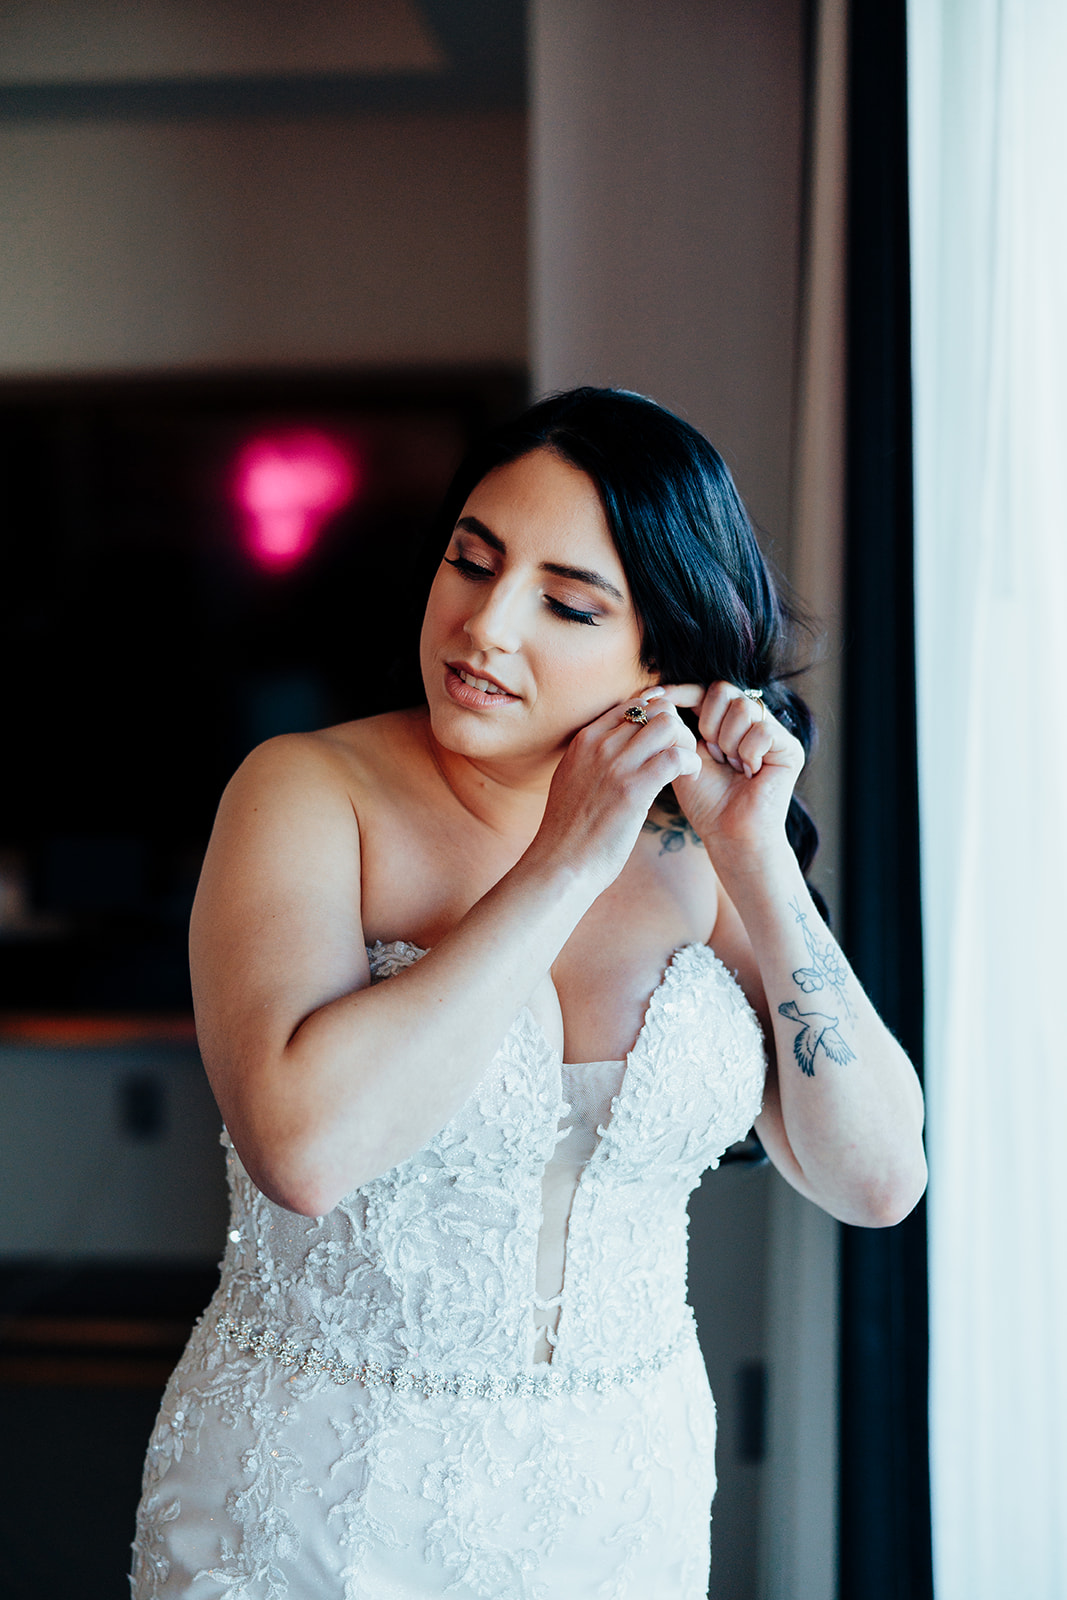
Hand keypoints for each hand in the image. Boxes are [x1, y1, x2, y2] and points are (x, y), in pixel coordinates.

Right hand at [531, 690, 702, 889]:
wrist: (559, 864)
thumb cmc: (569, 832)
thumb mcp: (572, 780)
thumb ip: (591, 759)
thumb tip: (612, 749)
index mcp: (584, 740)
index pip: (632, 705)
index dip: (657, 716)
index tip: (667, 738)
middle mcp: (599, 745)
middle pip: (654, 709)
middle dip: (676, 726)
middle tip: (680, 752)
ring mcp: (615, 765)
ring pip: (668, 725)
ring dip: (686, 741)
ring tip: (685, 765)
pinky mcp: (633, 789)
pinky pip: (676, 756)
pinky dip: (691, 763)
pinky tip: (689, 777)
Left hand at [662, 681, 804, 860]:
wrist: (729, 834)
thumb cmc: (707, 800)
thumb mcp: (683, 755)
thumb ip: (678, 724)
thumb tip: (663, 693)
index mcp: (726, 722)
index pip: (707, 690)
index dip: (683, 691)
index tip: (658, 697)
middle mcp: (752, 722)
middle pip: (723, 690)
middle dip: (708, 723)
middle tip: (712, 754)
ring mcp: (773, 733)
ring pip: (743, 707)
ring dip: (727, 741)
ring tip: (731, 766)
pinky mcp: (790, 747)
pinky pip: (762, 729)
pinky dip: (748, 752)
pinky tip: (749, 772)